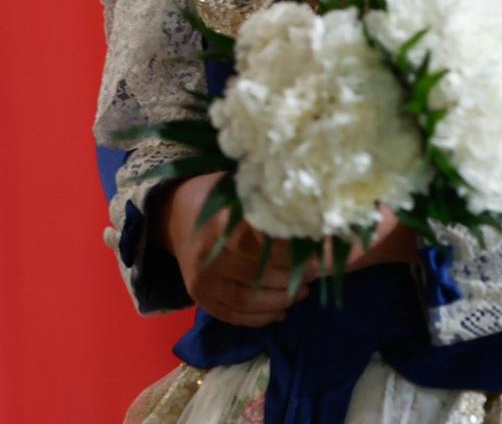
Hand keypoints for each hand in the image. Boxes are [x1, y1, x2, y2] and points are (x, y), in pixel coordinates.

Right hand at [159, 178, 412, 327]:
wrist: (174, 215)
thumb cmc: (220, 194)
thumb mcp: (244, 185)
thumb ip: (276, 196)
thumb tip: (327, 201)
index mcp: (222, 220)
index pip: (267, 242)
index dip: (299, 250)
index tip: (327, 252)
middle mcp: (208, 252)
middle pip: (262, 274)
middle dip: (297, 276)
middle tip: (322, 272)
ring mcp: (201, 278)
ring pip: (250, 299)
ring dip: (284, 299)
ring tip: (306, 291)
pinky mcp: (200, 297)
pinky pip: (234, 314)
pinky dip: (261, 316)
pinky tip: (283, 310)